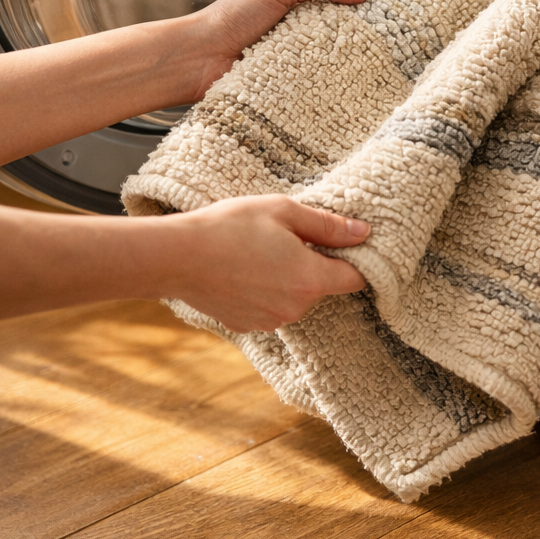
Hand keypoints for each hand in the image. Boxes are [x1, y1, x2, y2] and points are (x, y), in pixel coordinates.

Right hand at [0, 194, 367, 327]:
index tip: (350, 245)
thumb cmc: (229, 227)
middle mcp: (296, 308)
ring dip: (289, 278)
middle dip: (315, 264)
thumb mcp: (283, 212)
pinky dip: (265, 291)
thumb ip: (327, 225)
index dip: (358, 261)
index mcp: (310, 279)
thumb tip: (363, 234)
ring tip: (261, 251)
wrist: (176, 256)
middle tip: (289, 237)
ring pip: (296, 298)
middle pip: (323, 287)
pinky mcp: (248, 326)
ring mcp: (271, 321)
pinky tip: (244, 269)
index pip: (356, 279)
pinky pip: (271, 307)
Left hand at [182, 0, 367, 100]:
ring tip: (366, 70)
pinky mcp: (287, 92)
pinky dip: (323, 90)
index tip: (384, 17)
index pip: (337, 11)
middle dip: (358, 44)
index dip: (358, 13)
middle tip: (383, 47)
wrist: (198, 57)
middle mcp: (297, 40)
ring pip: (329, 69)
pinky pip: (313, 91)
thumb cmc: (230, 18)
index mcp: (296, 12)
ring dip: (342, 69)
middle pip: (338, 42)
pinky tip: (339, 90)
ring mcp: (293, 67)